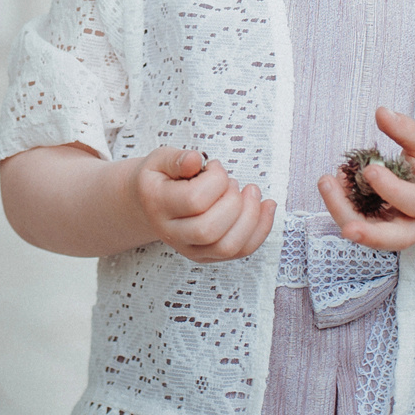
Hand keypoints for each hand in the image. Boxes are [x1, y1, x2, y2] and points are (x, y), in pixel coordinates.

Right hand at [133, 147, 275, 262]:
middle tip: (232, 182)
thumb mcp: (159, 160)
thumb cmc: (159, 179)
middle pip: (210, 229)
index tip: (215, 167)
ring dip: (251, 217)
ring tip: (251, 192)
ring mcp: (190, 249)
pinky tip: (265, 207)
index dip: (215, 179)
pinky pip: (241, 251)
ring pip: (228, 246)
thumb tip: (195, 160)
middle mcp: (172, 234)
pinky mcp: (208, 256)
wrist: (148, 205)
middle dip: (233, 201)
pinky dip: (261, 229)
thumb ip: (176, 158)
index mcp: (158, 205)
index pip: (195, 200)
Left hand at [317, 107, 414, 252]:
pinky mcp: (384, 229)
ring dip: (344, 215)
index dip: (391, 189)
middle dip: (368, 235)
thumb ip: (407, 130)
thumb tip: (381, 112)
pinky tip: (333, 184)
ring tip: (326, 184)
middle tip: (347, 229)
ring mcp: (401, 229)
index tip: (369, 169)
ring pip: (373, 237)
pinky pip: (362, 224)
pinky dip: (344, 207)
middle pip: (395, 239)